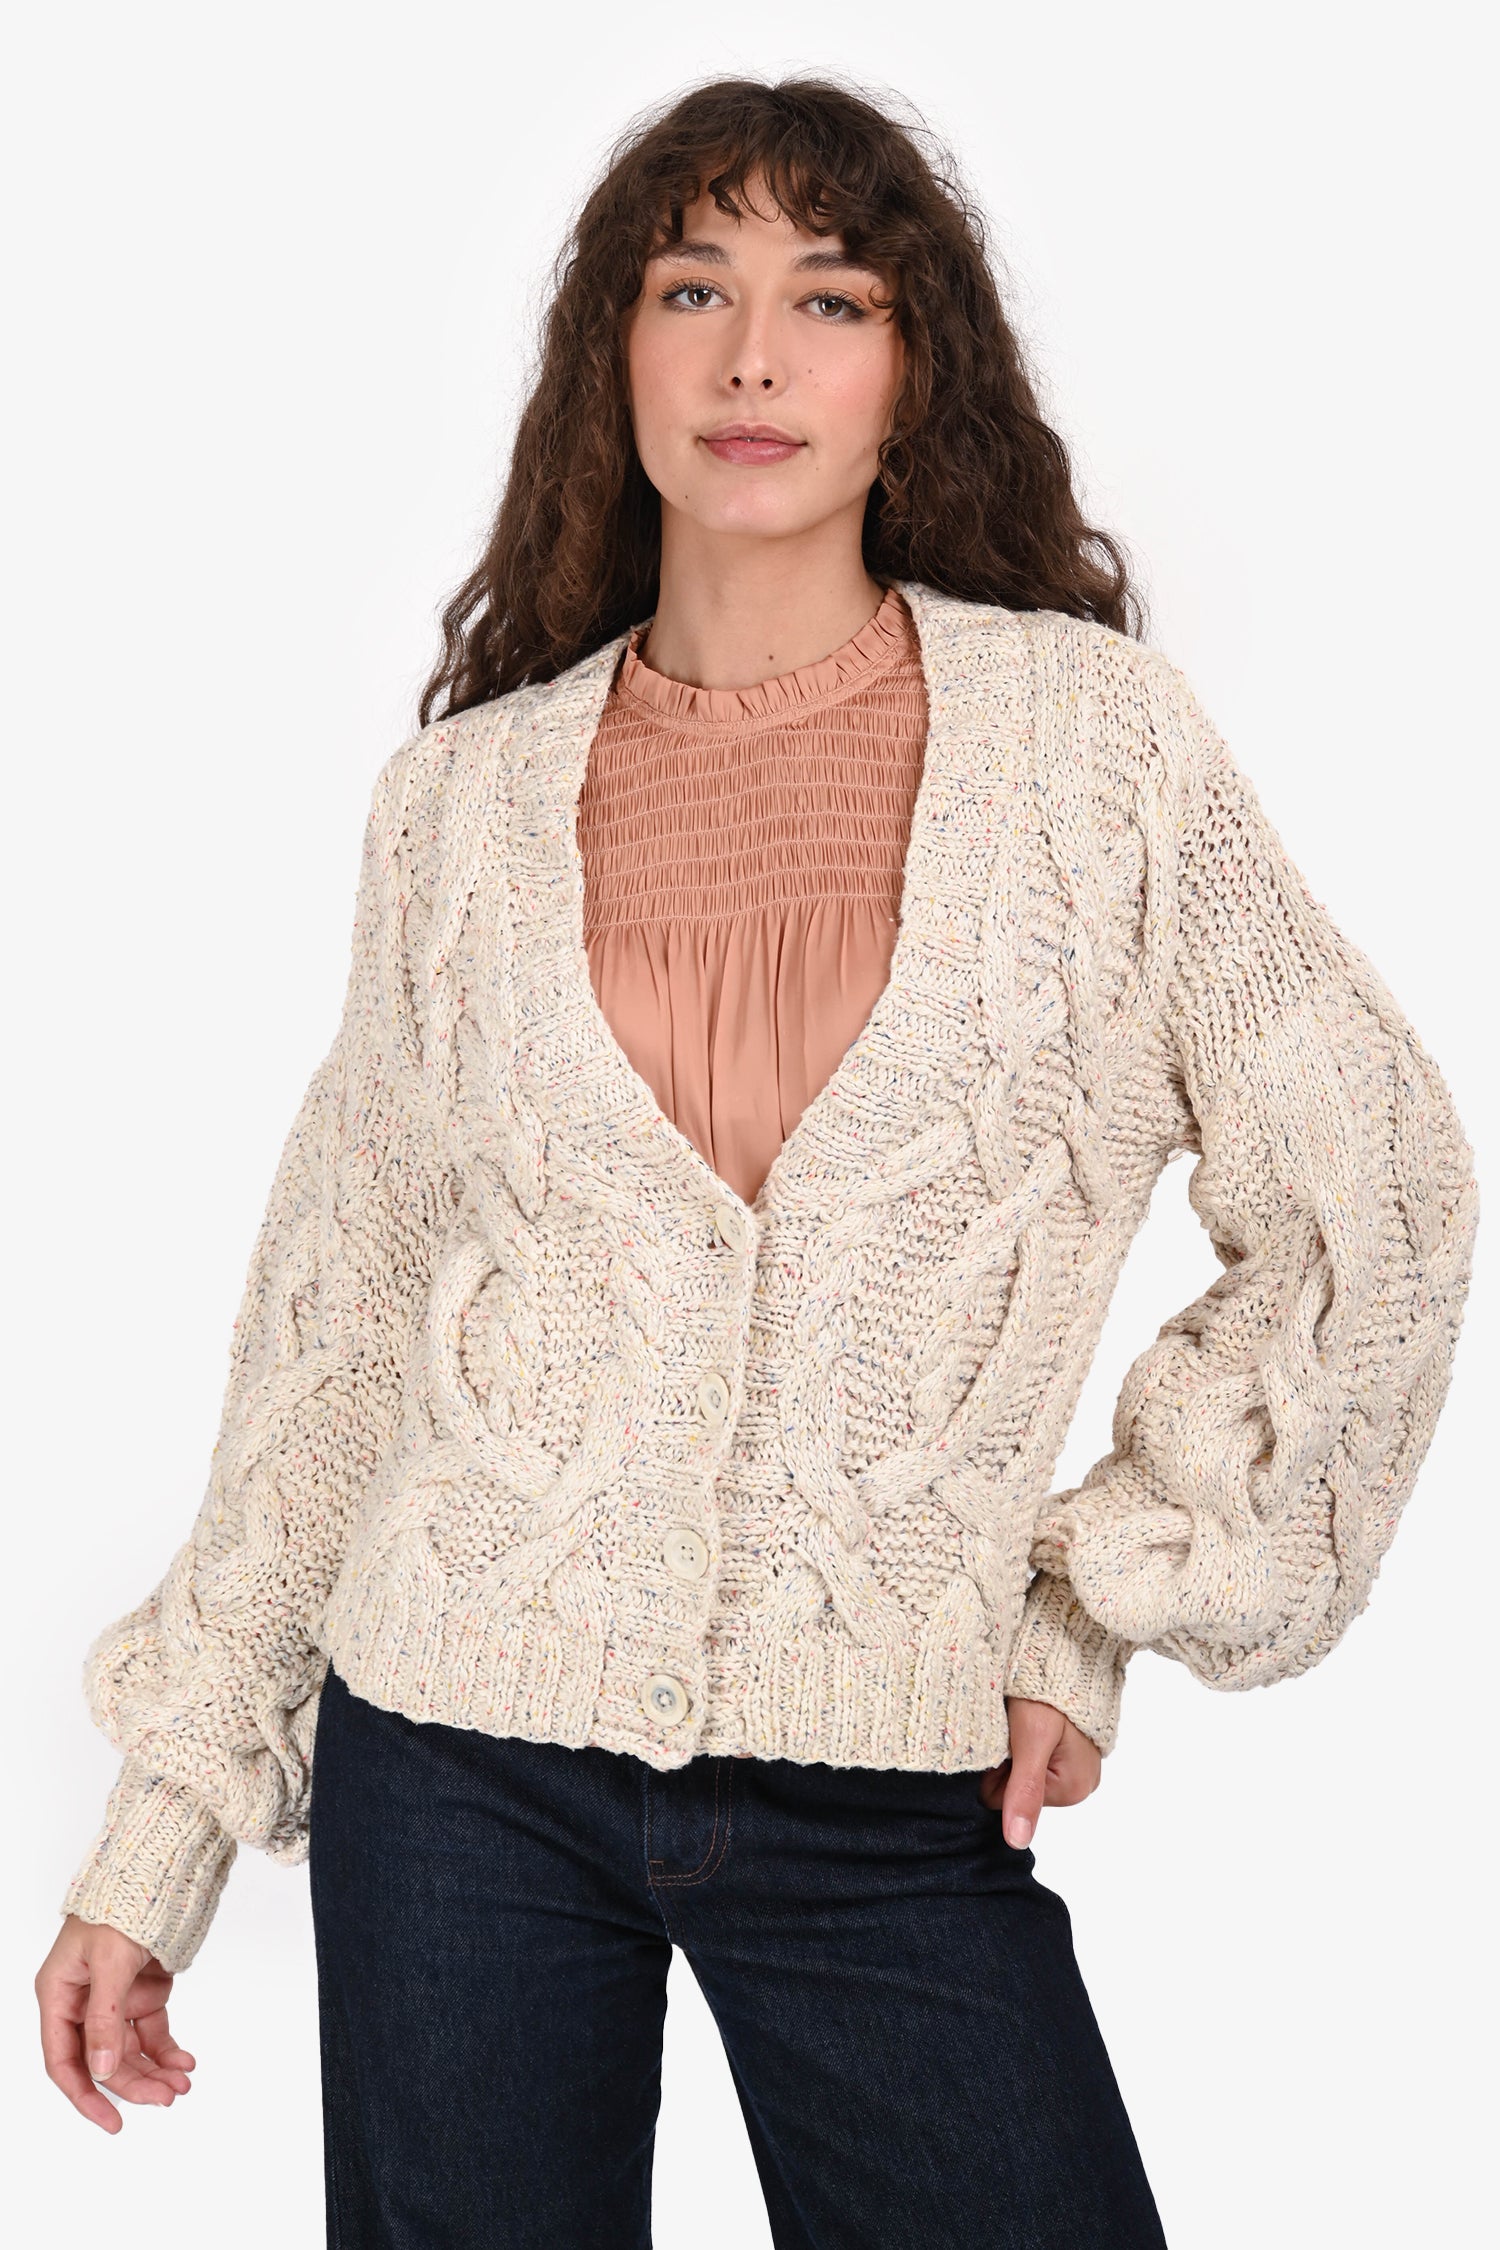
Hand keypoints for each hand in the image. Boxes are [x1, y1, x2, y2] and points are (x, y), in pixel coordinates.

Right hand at [36, 1915, 196, 2131]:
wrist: (159, 1869)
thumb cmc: (120, 1905)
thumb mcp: (109, 1962)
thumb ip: (105, 2017)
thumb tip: (103, 2070)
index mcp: (59, 1995)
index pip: (64, 2060)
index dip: (85, 2095)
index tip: (112, 2122)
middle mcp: (82, 2002)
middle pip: (103, 2060)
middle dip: (134, 2083)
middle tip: (166, 2099)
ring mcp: (114, 1999)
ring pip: (130, 2051)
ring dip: (155, 2071)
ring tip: (182, 2084)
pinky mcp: (143, 1992)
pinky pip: (152, 2032)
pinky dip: (167, 2050)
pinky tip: (185, 2063)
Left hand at [981, 1697, 1100, 1847]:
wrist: (1066, 1650)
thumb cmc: (1049, 1690)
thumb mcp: (1031, 1740)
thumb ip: (1024, 1791)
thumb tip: (1018, 1842)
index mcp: (1073, 1789)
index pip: (1002, 1800)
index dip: (994, 1769)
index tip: (1002, 1740)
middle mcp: (1079, 1784)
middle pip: (1012, 1787)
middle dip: (1004, 1758)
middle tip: (1012, 1724)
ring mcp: (1075, 1766)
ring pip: (1018, 1770)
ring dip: (1011, 1746)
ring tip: (1019, 1718)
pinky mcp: (1069, 1750)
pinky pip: (1031, 1756)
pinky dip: (1022, 1738)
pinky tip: (1027, 1718)